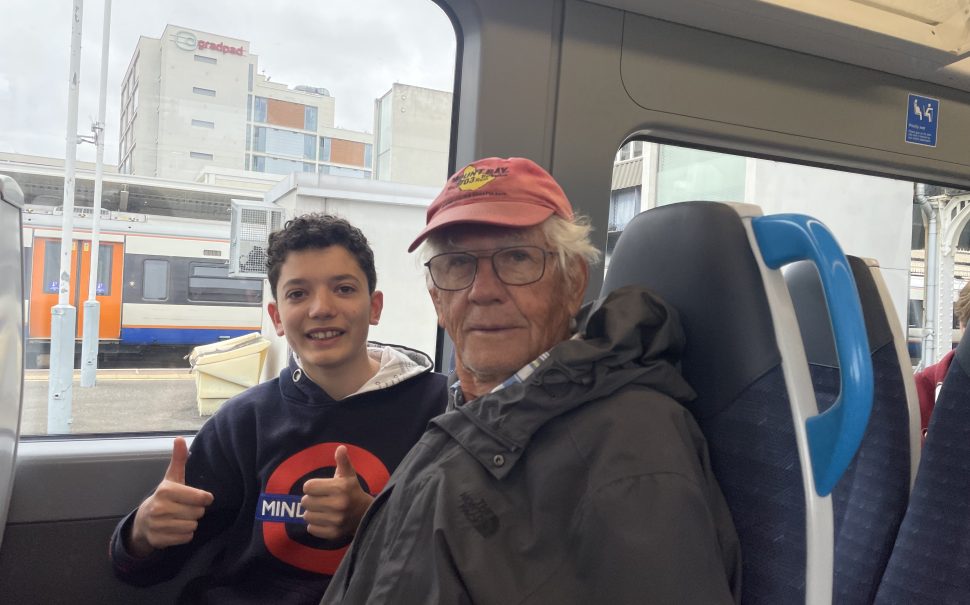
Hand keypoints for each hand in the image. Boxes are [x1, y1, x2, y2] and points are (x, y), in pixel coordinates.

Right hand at [127, 437, 213, 557]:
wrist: (143, 521)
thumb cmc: (165, 497)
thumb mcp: (172, 478)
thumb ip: (179, 459)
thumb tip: (179, 438)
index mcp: (166, 490)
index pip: (200, 498)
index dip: (204, 499)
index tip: (201, 498)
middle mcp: (160, 508)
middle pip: (198, 513)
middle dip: (195, 511)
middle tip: (184, 508)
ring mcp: (158, 525)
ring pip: (192, 526)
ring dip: (190, 523)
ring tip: (179, 518)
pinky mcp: (158, 540)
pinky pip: (186, 538)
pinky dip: (184, 535)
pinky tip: (175, 528)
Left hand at [302, 445, 373, 540]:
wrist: (366, 515)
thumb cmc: (352, 491)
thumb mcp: (349, 475)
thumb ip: (343, 461)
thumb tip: (341, 448)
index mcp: (340, 488)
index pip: (308, 486)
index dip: (312, 486)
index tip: (320, 488)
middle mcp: (338, 504)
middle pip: (305, 501)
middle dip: (311, 499)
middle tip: (321, 499)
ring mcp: (336, 520)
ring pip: (307, 515)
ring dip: (312, 512)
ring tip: (322, 510)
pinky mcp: (333, 533)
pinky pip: (311, 528)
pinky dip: (315, 525)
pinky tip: (324, 519)